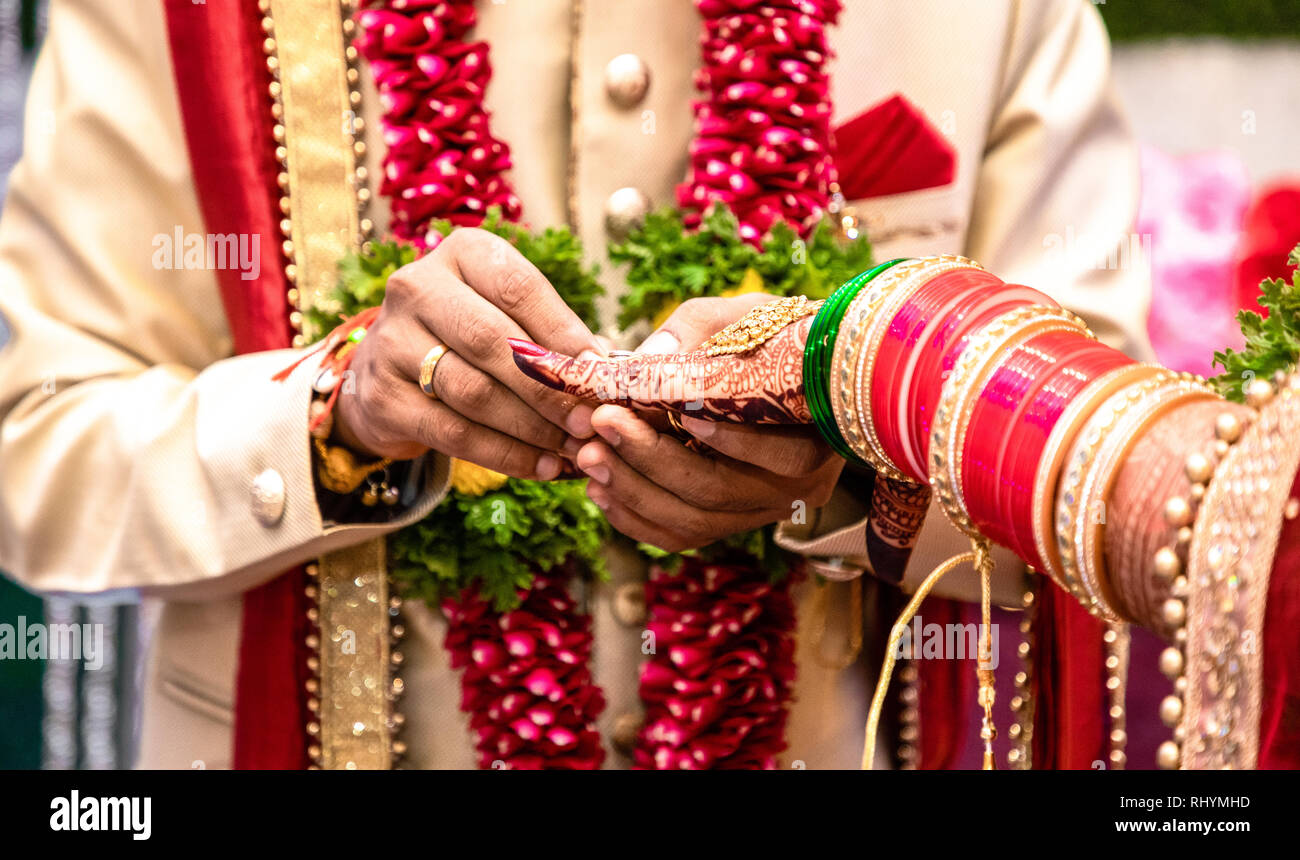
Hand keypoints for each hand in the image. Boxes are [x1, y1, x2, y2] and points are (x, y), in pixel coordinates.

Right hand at [333, 228, 602, 477]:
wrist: (390, 373)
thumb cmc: (472, 337)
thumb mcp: (511, 317)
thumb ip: (555, 337)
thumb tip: (608, 370)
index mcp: (462, 254)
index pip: (519, 288)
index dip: (564, 333)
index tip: (602, 374)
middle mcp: (418, 288)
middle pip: (492, 341)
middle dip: (550, 388)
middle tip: (590, 421)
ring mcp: (392, 342)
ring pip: (474, 392)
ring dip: (532, 427)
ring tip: (572, 448)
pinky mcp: (382, 397)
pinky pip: (453, 433)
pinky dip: (505, 455)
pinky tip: (541, 467)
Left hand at [520, 296, 842, 551]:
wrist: (799, 374)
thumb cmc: (777, 336)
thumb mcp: (751, 315)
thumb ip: (701, 328)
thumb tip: (644, 360)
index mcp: (818, 439)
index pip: (780, 453)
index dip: (729, 439)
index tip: (678, 410)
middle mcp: (795, 489)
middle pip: (718, 491)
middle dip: (652, 458)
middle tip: (603, 421)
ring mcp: (759, 511)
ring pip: (692, 521)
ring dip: (633, 490)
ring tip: (588, 454)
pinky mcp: (726, 523)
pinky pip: (678, 536)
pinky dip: (633, 516)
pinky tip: (597, 487)